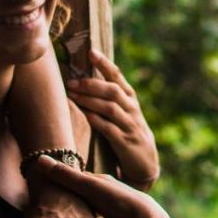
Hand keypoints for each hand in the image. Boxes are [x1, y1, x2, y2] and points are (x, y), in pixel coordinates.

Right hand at [33, 156, 173, 217]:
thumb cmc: (118, 202)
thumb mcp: (88, 187)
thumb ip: (65, 176)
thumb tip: (40, 159)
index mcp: (106, 187)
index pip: (85, 186)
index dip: (70, 191)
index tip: (54, 197)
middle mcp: (117, 201)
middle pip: (94, 209)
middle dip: (83, 216)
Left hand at [66, 49, 160, 189]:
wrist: (146, 165)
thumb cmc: (128, 135)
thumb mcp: (124, 114)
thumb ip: (110, 99)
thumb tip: (86, 81)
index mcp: (131, 100)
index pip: (118, 77)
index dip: (105, 64)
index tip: (91, 52)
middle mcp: (132, 110)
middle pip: (113, 91)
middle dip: (91, 84)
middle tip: (72, 81)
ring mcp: (130, 126)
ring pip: (110, 108)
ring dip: (90, 100)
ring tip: (72, 95)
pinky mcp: (125, 143)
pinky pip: (109, 129)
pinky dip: (96, 120)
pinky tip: (85, 114)